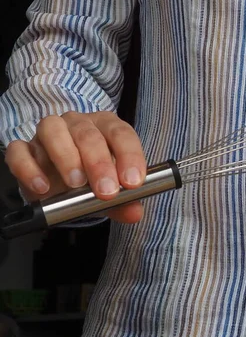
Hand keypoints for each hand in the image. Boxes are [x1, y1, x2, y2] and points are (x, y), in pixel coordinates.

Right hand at [4, 111, 146, 222]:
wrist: (62, 184)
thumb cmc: (93, 178)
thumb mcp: (112, 190)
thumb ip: (125, 201)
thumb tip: (134, 212)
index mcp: (106, 127)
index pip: (121, 134)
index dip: (129, 156)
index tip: (132, 182)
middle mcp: (78, 124)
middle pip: (88, 134)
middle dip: (99, 163)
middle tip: (106, 190)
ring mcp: (48, 133)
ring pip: (54, 131)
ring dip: (66, 157)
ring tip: (76, 183)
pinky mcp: (24, 149)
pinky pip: (20, 151)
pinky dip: (29, 169)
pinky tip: (42, 187)